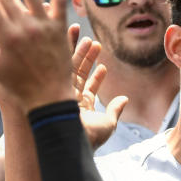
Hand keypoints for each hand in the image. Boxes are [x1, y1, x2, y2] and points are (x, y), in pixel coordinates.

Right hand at [67, 24, 127, 148]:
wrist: (70, 141)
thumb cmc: (89, 137)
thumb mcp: (108, 123)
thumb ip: (115, 110)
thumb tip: (125, 99)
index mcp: (81, 107)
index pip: (89, 88)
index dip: (97, 77)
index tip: (104, 66)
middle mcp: (70, 97)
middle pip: (77, 72)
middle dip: (85, 57)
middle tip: (93, 42)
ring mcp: (62, 90)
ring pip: (70, 66)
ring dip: (79, 52)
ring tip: (90, 39)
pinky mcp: (55, 84)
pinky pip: (63, 64)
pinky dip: (68, 52)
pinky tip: (78, 43)